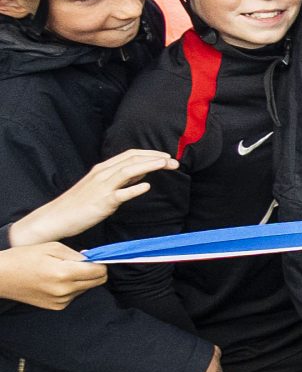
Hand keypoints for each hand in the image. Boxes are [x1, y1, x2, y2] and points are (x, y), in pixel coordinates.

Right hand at [0, 242, 108, 309]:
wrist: (0, 277)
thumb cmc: (22, 258)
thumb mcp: (51, 247)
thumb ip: (75, 254)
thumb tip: (91, 260)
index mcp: (65, 273)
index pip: (99, 271)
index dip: (101, 263)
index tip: (95, 258)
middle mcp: (65, 290)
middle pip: (97, 282)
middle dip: (95, 272)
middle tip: (81, 263)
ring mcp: (61, 300)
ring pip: (86, 288)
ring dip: (82, 280)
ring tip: (62, 271)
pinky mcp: (56, 306)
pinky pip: (74, 295)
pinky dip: (71, 288)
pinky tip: (55, 281)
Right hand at [7, 148, 176, 246]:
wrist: (56, 217)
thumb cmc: (79, 204)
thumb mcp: (101, 187)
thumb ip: (120, 180)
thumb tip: (141, 174)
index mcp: (102, 169)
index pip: (129, 155)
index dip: (150, 153)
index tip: (166, 156)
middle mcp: (102, 174)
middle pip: (131, 160)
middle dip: (155, 158)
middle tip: (174, 161)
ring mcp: (101, 188)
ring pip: (127, 171)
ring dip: (148, 166)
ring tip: (165, 164)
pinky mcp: (101, 202)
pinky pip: (120, 194)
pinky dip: (133, 189)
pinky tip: (147, 187)